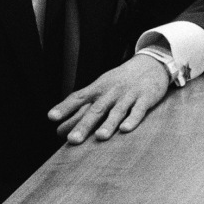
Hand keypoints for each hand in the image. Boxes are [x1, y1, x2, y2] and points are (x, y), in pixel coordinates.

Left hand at [49, 54, 170, 143]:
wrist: (151, 64)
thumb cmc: (120, 81)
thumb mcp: (101, 86)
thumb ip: (83, 104)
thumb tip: (58, 124)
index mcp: (98, 89)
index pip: (79, 98)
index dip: (65, 107)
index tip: (52, 117)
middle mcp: (111, 92)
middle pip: (96, 110)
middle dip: (84, 125)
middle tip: (72, 139)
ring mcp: (129, 95)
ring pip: (117, 111)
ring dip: (108, 124)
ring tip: (100, 137)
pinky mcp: (146, 98)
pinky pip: (139, 110)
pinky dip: (133, 119)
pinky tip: (126, 129)